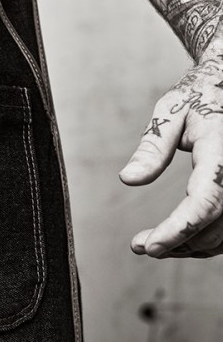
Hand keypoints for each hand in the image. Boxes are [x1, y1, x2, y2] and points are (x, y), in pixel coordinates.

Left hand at [120, 52, 222, 258]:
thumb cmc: (200, 95)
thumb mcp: (171, 110)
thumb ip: (153, 146)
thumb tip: (128, 179)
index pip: (204, 201)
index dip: (178, 229)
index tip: (149, 246)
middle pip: (213, 224)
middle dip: (176, 242)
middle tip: (139, 245)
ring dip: (189, 246)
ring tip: (151, 244)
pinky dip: (204, 239)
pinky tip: (177, 239)